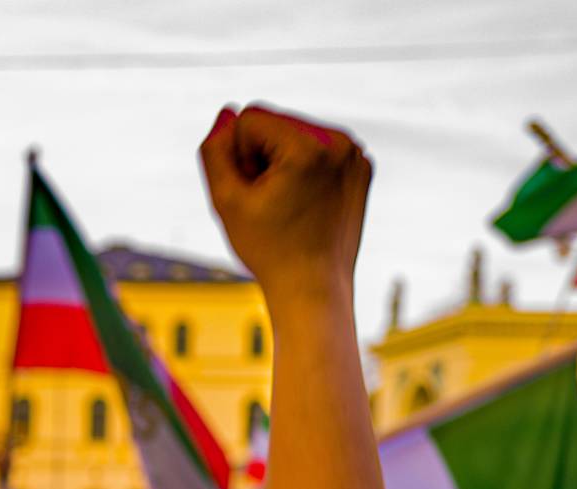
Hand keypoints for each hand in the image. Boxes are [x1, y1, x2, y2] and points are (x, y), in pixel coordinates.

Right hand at [200, 105, 368, 292]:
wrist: (314, 288)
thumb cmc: (268, 250)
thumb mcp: (226, 200)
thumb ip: (215, 151)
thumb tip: (227, 112)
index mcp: (309, 146)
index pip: (250, 118)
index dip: (239, 157)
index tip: (253, 193)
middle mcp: (340, 141)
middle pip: (275, 122)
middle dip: (262, 155)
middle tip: (270, 202)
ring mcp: (355, 153)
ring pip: (295, 133)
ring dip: (282, 161)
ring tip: (288, 203)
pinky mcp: (361, 166)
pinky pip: (318, 148)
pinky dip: (305, 168)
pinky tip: (305, 201)